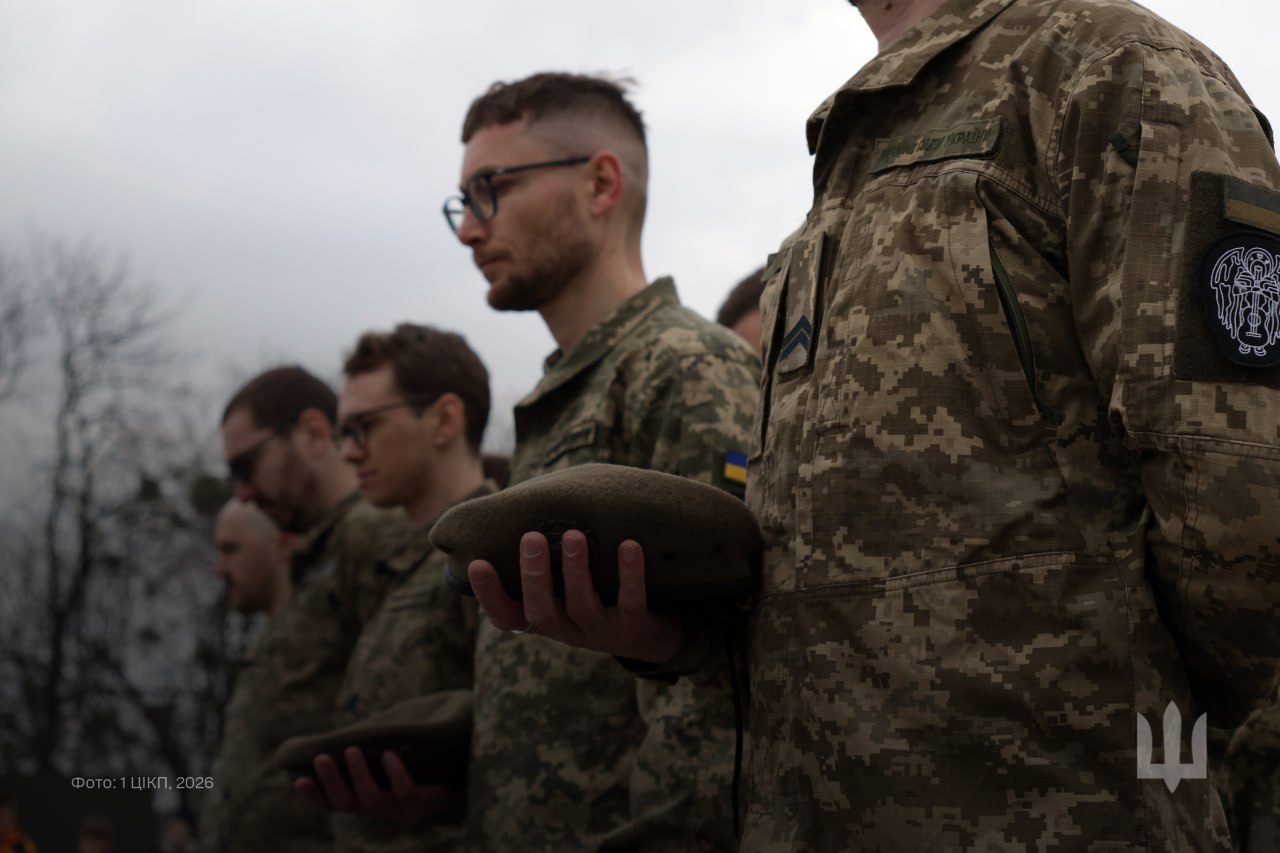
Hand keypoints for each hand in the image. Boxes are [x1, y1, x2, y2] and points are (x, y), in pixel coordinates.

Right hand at [294, 747, 460, 820]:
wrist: (473, 738)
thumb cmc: (429, 737)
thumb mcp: (390, 737)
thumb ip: (363, 740)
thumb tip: (324, 734)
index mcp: (373, 792)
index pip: (338, 801)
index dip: (317, 794)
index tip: (297, 780)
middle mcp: (387, 805)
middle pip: (350, 804)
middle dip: (332, 783)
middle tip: (320, 758)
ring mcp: (409, 806)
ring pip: (375, 802)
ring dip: (359, 777)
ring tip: (352, 750)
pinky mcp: (432, 800)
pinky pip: (408, 793)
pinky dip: (395, 774)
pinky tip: (390, 753)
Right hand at [467, 529, 682, 663]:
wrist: (651, 634)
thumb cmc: (597, 595)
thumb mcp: (566, 587)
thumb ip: (546, 559)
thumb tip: (518, 505)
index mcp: (546, 619)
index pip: (507, 616)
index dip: (489, 595)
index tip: (475, 564)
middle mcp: (568, 631)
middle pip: (541, 610)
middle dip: (534, 575)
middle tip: (531, 537)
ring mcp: (601, 632)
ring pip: (582, 605)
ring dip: (576, 570)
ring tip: (573, 535)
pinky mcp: (636, 627)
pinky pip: (631, 601)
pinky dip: (630, 574)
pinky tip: (629, 545)